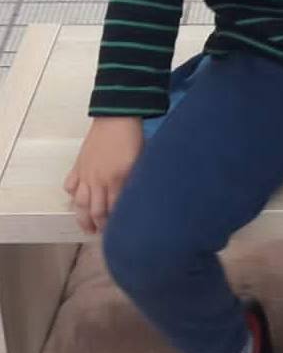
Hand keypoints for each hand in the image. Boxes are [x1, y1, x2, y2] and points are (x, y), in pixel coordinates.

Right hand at [63, 117, 143, 234]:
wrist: (117, 116)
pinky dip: (72, 195)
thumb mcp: (141, 160)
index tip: (122, 231)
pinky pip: (70, 185)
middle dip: (100, 226)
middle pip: (96, 211)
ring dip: (83, 218)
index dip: (117, 222)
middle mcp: (99, 180)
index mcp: (118, 179)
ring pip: (80, 203)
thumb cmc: (134, 137)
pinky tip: (77, 200)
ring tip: (88, 227)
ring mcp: (86, 173)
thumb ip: (136, 180)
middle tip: (104, 235)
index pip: (115, 209)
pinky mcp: (78, 165)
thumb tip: (135, 197)